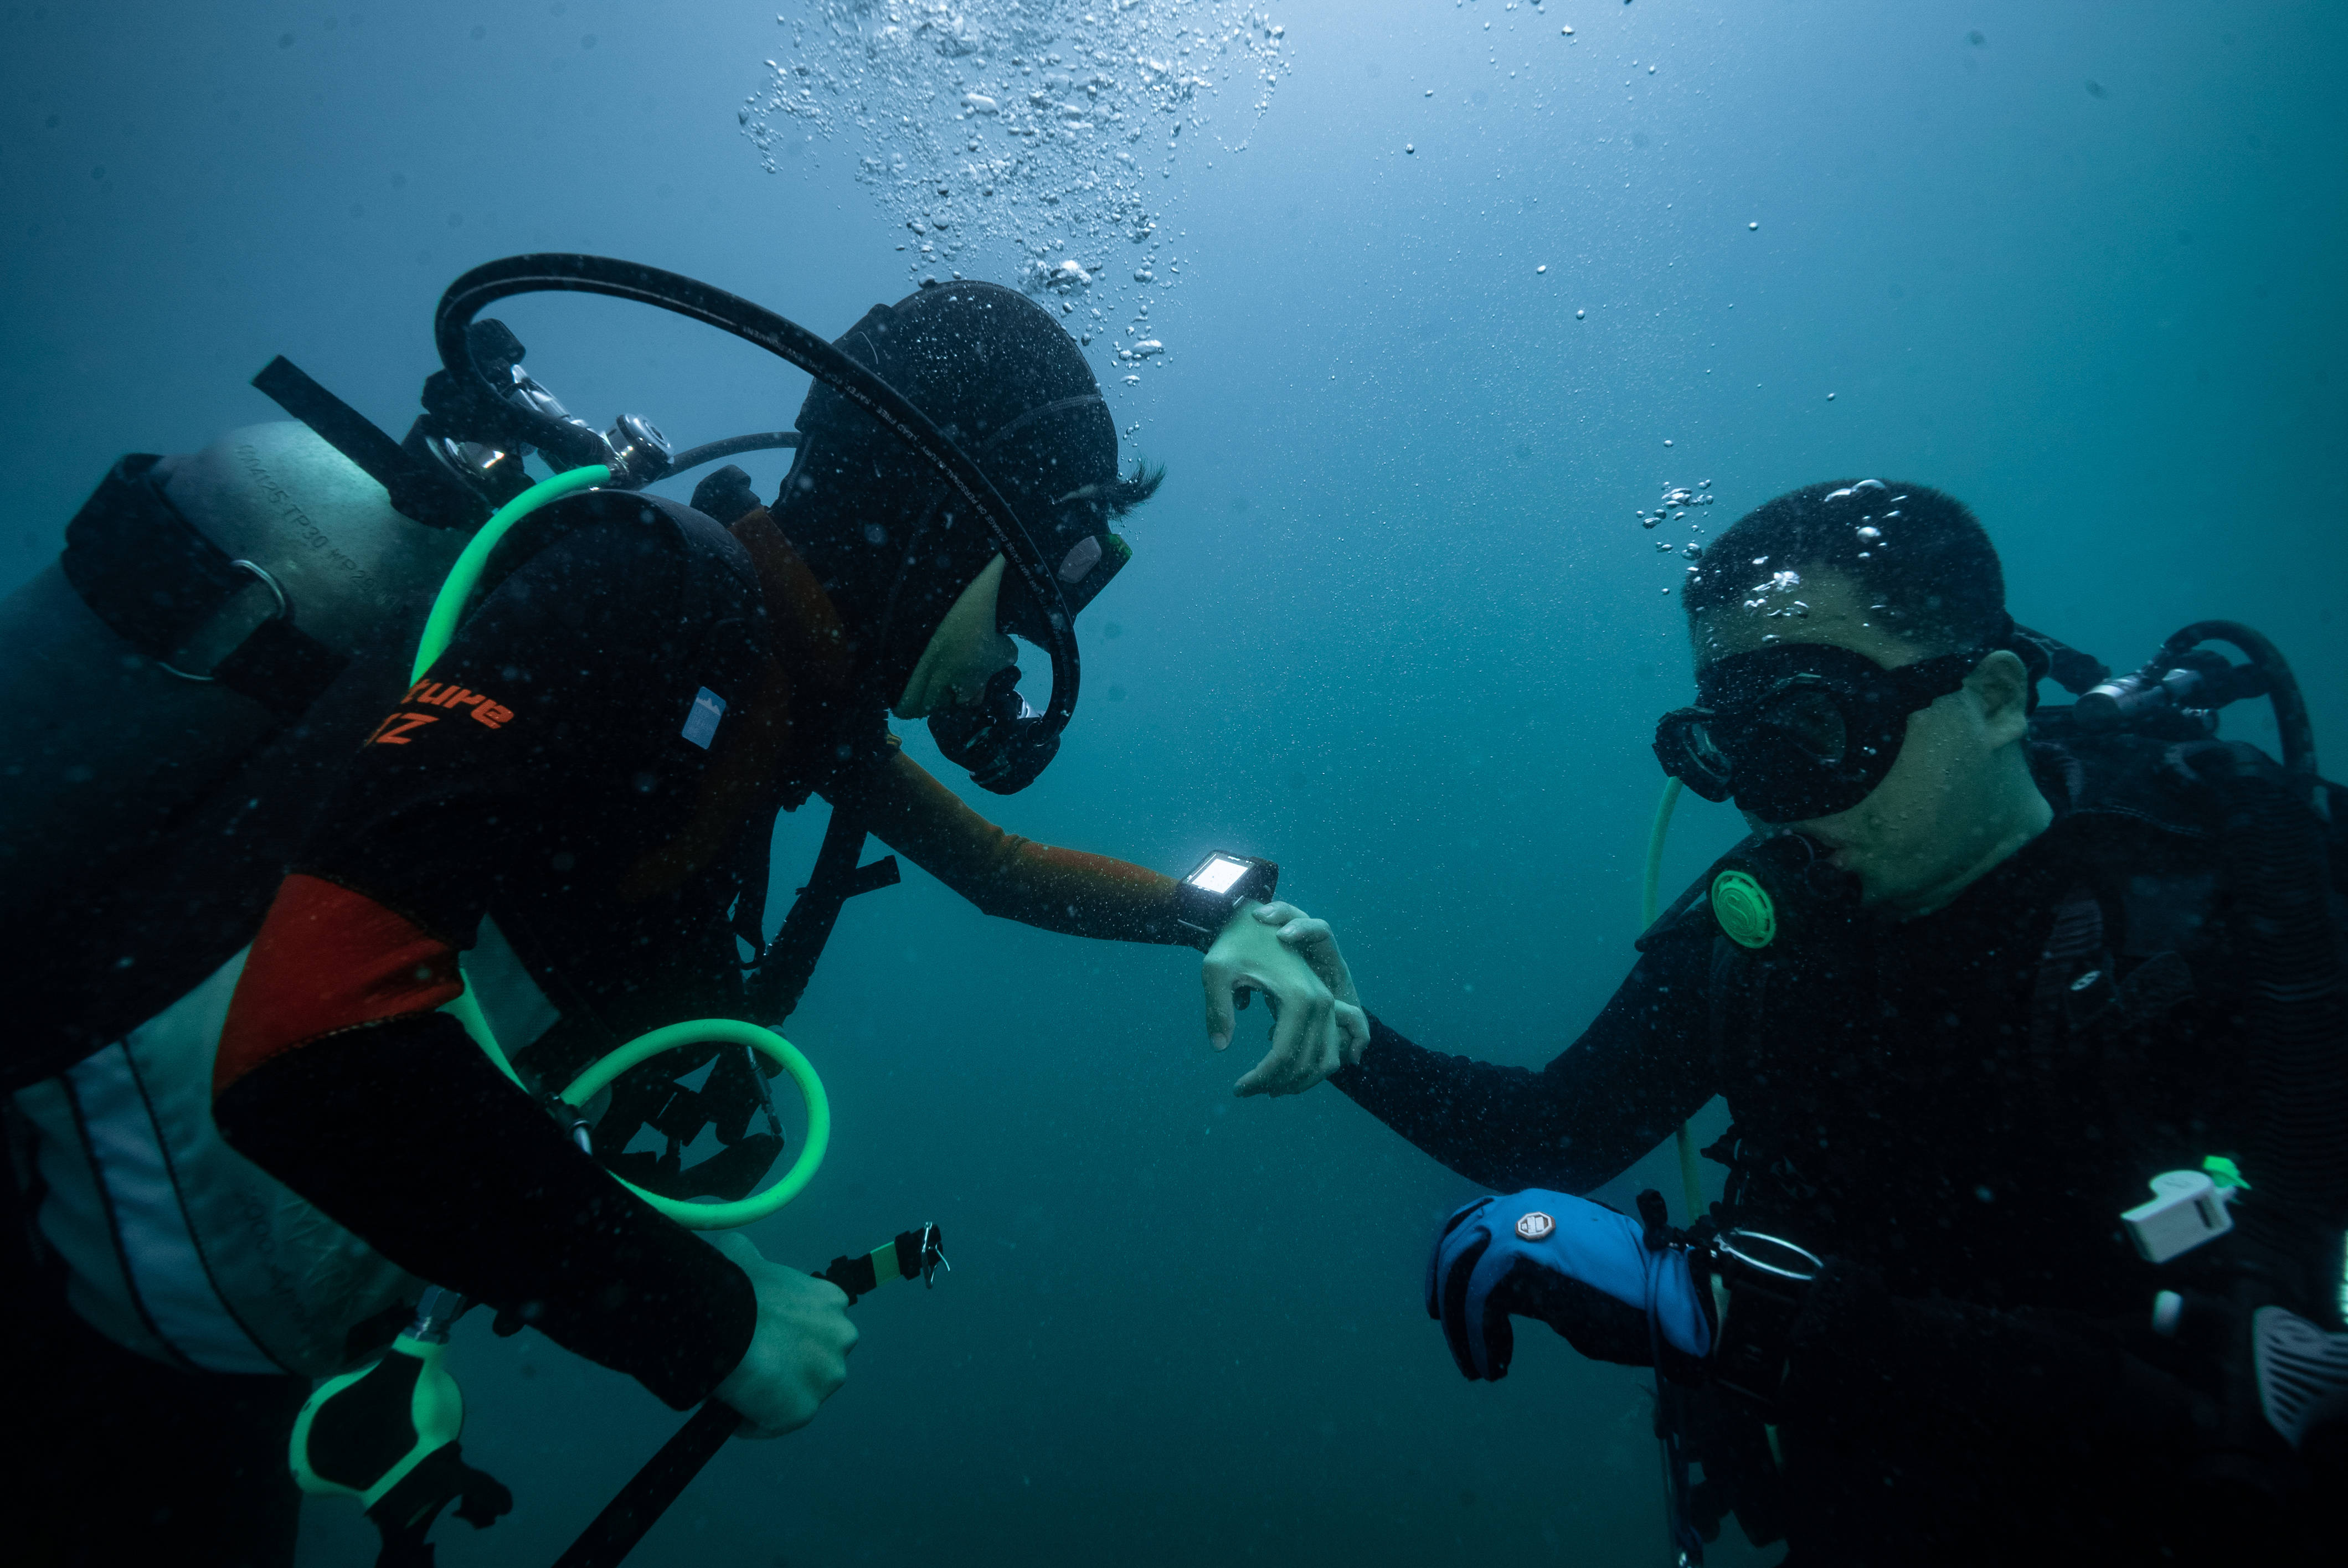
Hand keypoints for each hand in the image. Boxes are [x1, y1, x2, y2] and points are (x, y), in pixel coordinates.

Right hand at [707, 1231, 856, 1437]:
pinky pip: (775, 1423)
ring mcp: (827, 1378)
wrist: (724, 1323)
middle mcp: (841, 1338)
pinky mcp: (804, 1411)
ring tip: (740, 1386)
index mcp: (832, 1301)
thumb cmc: (733, 1287)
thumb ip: (750, 1256)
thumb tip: (735, 1249)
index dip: (789, 1332)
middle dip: (790, 1363)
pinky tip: (734, 1410)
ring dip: (774, 1393)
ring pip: (799, 1392)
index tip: (765, 1335)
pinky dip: (755, 1421)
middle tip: (752, 1361)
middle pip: (816, 1359)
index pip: (818, 1323)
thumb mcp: (744, 1256)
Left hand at [1201, 901, 1370, 1096]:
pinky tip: (1280, 1072)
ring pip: (1325, 1060)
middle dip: (1276, 1084)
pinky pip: (1328, 1047)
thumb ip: (1217, 1010)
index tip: (1237, 1089)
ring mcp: (1328, 1004)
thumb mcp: (1216, 972)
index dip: (1260, 1079)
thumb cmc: (1233, 944)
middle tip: (1246, 1090)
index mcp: (1299, 997)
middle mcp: (1322, 1002)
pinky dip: (1311, 1067)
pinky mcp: (1327, 1005)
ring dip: (1298, 1082)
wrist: (1254, 920)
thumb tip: (1220, 1046)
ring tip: (1265, 1088)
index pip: (1282, 1056)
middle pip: (1305, 1063)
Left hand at [1426, 1191, 1711, 1380]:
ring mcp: (1520, 1223)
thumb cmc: (1628, 1299)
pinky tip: (1491, 1366)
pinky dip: (1477, 1337)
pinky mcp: (1522, 1252)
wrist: (1671, 1297)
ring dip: (1461, 1326)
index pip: (1469, 1223)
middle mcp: (1522, 1205)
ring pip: (1460, 1273)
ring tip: (1476, 1366)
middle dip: (1447, 1297)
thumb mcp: (1565, 1280)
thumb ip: (1528, 1277)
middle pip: (1454, 1246)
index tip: (1444, 1306)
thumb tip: (1494, 1296)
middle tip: (1454, 1339)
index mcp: (1535, 1206)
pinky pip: (1478, 1298)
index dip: (1448, 1265)